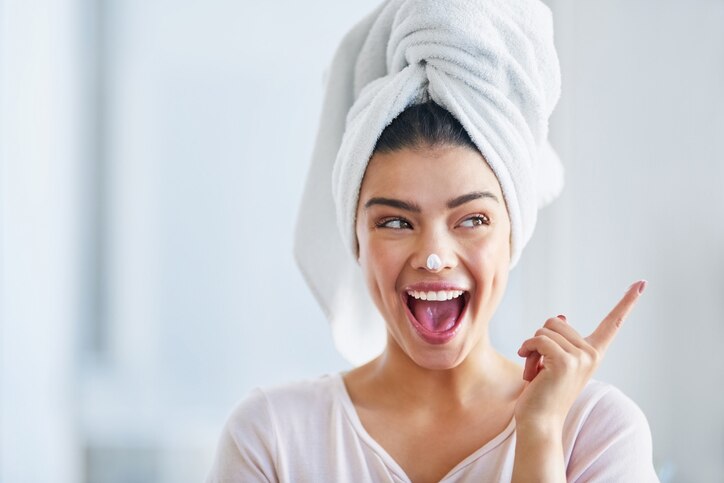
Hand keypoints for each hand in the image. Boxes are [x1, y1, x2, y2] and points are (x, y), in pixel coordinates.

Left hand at [513, 280, 646, 430]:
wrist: (539, 422)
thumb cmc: (543, 392)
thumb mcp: (552, 360)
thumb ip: (559, 340)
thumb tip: (561, 317)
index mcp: (593, 353)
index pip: (612, 323)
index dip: (626, 302)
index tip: (641, 283)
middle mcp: (592, 354)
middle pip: (555, 321)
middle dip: (539, 340)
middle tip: (540, 366)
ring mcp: (581, 358)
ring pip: (544, 329)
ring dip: (531, 348)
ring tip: (536, 372)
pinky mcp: (565, 361)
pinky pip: (538, 340)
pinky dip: (527, 350)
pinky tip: (529, 370)